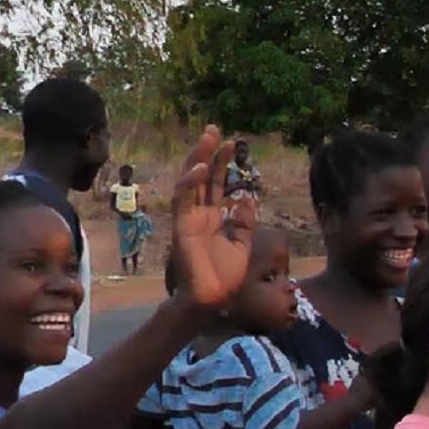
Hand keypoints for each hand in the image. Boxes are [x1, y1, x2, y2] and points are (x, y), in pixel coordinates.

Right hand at [169, 126, 256, 309]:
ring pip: (190, 182)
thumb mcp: (242, 243)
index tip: (232, 143)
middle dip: (208, 153)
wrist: (214, 298)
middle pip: (202, 177)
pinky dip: (191, 183)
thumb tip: (247, 199)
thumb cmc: (225, 275)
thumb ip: (244, 222)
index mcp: (211, 217)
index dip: (223, 164)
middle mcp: (197, 214)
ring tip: (208, 139)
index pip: (216, 184)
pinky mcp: (181, 226)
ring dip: (198, 160)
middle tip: (215, 130)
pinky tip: (202, 168)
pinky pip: (183, 200)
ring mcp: (188, 218)